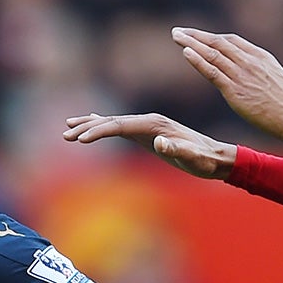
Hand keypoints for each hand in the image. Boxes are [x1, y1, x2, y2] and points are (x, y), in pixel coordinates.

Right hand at [61, 111, 235, 178]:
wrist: (217, 157)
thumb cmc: (206, 161)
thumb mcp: (194, 159)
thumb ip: (179, 150)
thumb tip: (161, 143)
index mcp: (156, 125)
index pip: (120, 126)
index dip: (99, 131)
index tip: (81, 139)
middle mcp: (149, 121)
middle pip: (112, 122)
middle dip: (87, 128)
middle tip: (66, 135)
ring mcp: (148, 126)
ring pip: (113, 123)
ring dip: (90, 125)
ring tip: (68, 128)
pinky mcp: (148, 133)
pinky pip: (120, 127)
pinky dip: (103, 125)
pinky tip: (90, 124)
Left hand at [172, 28, 282, 139]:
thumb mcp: (275, 78)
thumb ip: (259, 71)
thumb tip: (248, 73)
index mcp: (260, 56)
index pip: (231, 40)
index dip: (211, 37)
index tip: (196, 35)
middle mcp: (249, 61)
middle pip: (218, 42)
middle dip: (196, 35)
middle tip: (178, 31)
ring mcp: (242, 74)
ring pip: (212, 53)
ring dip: (191, 43)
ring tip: (176, 37)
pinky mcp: (235, 90)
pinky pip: (212, 71)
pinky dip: (198, 60)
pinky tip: (185, 52)